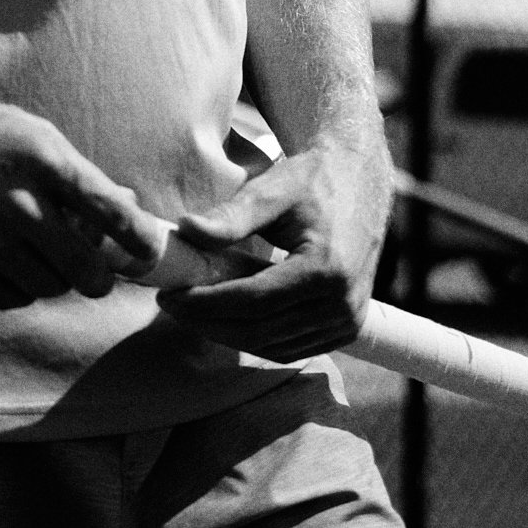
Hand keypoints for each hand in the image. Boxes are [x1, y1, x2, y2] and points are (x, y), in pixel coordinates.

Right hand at [0, 51, 167, 309]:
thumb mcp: (32, 134)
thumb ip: (77, 176)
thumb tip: (128, 209)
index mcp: (42, 159)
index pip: (109, 211)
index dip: (139, 240)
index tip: (148, 252)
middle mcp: (17, 201)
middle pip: (85, 270)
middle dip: (99, 276)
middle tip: (96, 271)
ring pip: (49, 287)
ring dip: (56, 279)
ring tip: (43, 254)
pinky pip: (10, 297)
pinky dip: (22, 288)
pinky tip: (13, 263)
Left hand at [155, 122, 391, 358]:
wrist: (358, 181)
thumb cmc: (312, 180)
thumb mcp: (272, 190)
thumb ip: (231, 216)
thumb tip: (187, 230)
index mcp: (326, 268)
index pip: (252, 301)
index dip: (206, 303)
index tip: (170, 295)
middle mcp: (342, 303)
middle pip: (260, 331)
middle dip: (209, 322)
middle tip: (172, 305)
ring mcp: (348, 320)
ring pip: (274, 347)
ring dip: (229, 334)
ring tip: (194, 311)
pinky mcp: (348, 326)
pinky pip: (293, 347)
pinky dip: (256, 339)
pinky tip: (228, 319)